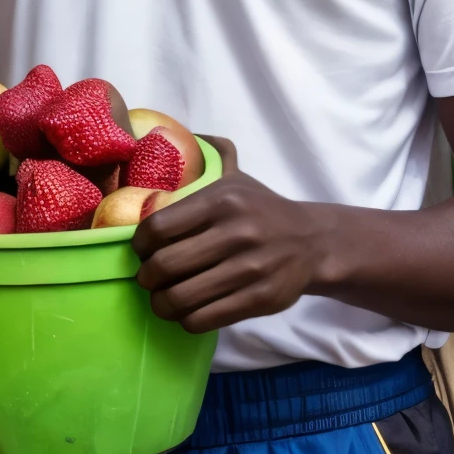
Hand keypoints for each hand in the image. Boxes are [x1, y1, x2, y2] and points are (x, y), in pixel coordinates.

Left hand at [132, 136, 321, 332]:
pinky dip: (186, 320)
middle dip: (146, 277)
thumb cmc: (263, 210)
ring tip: (161, 299)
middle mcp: (236, 233)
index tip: (141, 250)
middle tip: (148, 278)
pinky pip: (203, 319)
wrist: (313, 242)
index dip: (139, 244)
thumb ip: (213, 153)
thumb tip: (186, 133)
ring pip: (180, 298)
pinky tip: (187, 311)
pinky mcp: (259, 300)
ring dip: (161, 303)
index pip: (159, 226)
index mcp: (223, 200)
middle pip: (164, 266)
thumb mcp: (238, 178)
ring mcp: (249, 269)